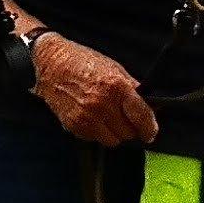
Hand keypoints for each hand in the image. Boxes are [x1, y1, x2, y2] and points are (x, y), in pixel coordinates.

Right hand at [30, 33, 157, 146]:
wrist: (52, 63)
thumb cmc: (83, 61)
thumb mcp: (114, 68)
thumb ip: (133, 89)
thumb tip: (151, 106)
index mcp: (116, 87)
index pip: (142, 117)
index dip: (149, 129)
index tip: (150, 133)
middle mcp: (102, 104)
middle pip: (128, 133)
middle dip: (130, 129)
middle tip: (124, 120)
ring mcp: (87, 117)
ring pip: (112, 140)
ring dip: (113, 133)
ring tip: (107, 119)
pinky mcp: (73, 125)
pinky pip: (94, 138)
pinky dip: (96, 132)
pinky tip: (91, 117)